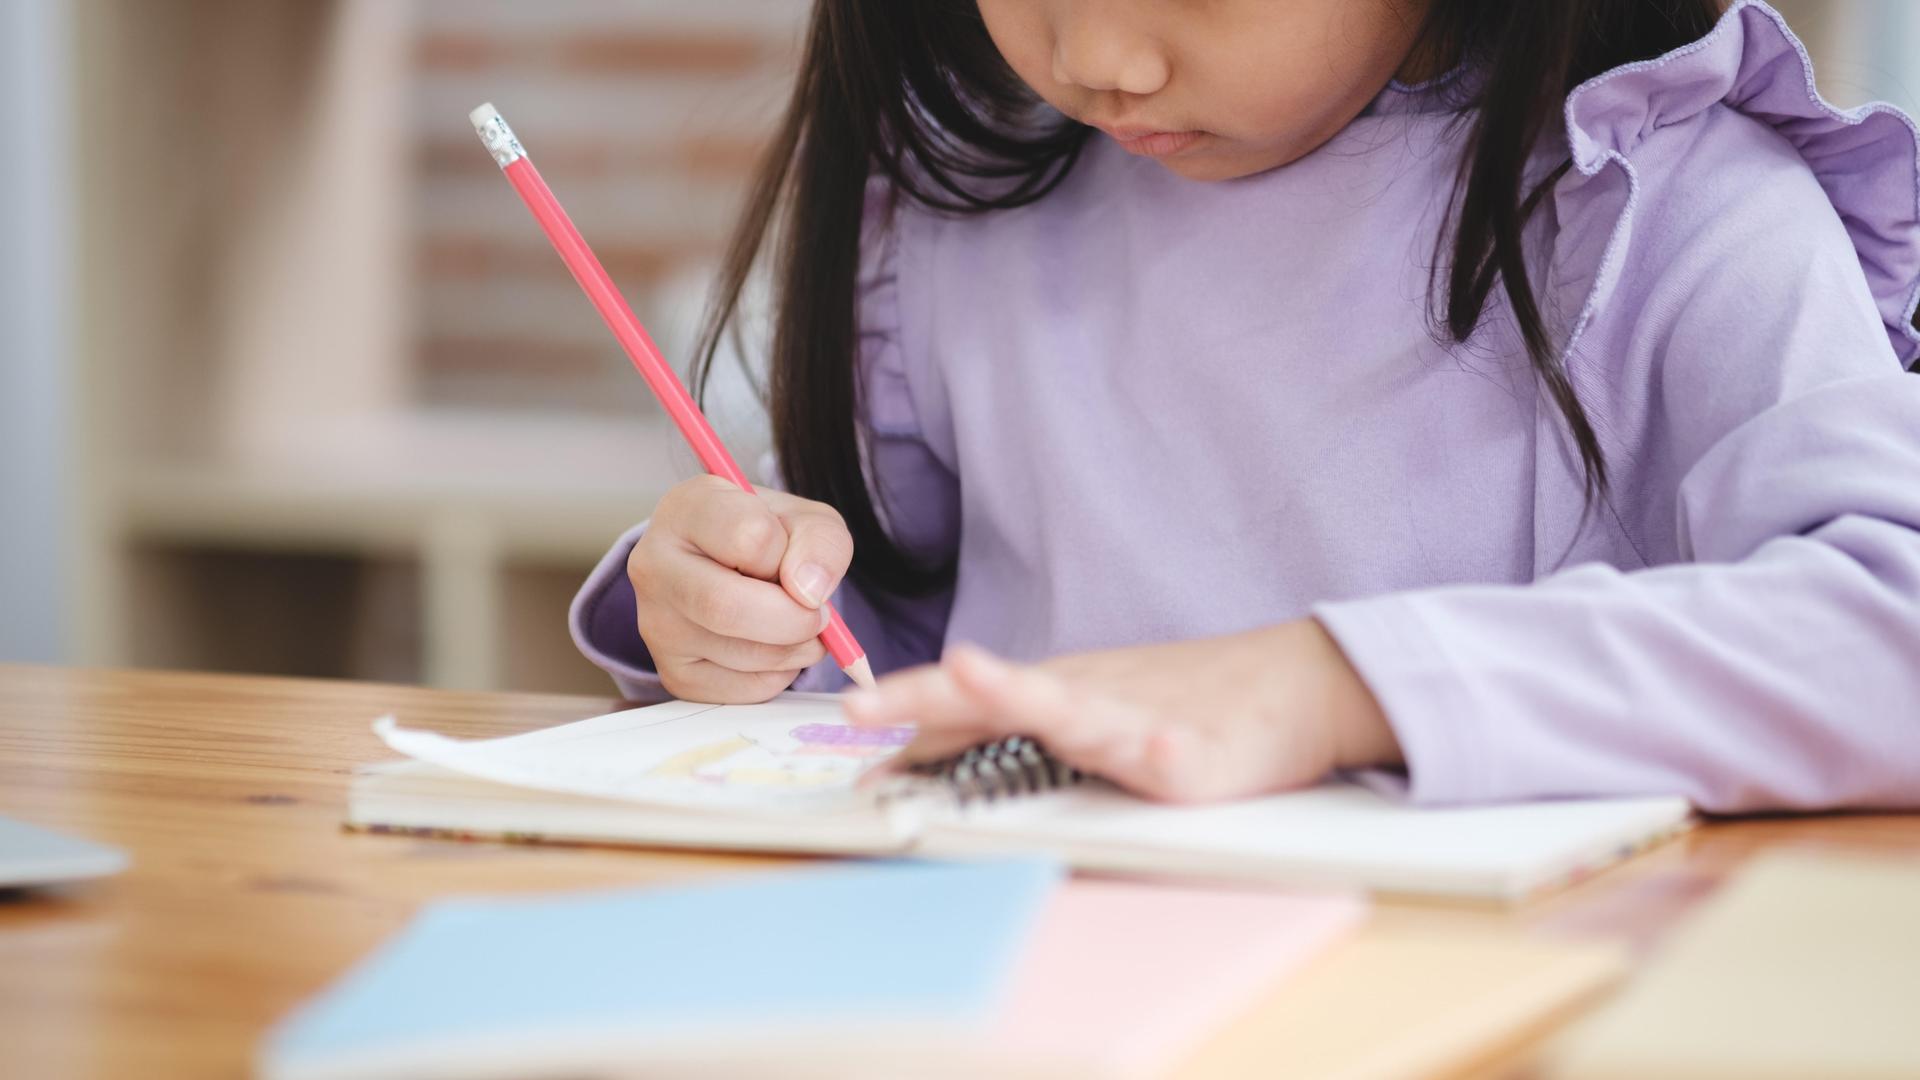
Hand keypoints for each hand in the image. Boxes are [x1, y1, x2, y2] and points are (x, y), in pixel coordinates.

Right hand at [628, 475, 851, 702]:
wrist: (734, 568)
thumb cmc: (770, 537)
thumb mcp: (806, 521)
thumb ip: (820, 542)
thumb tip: (809, 593)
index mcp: (686, 509)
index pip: (749, 538)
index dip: (791, 556)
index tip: (797, 561)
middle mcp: (654, 565)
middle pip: (725, 607)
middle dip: (794, 619)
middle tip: (819, 616)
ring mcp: (656, 624)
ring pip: (740, 654)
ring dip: (796, 648)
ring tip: (801, 626)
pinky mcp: (674, 673)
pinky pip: (742, 689)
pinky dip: (780, 675)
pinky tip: (774, 647)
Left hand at [843, 621, 1400, 802]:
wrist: (1288, 685)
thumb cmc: (1180, 700)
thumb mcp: (1083, 711)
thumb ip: (1008, 728)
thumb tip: (919, 746)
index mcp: (1054, 695)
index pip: (966, 706)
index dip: (904, 715)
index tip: (846, 733)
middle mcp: (1084, 701)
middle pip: (997, 693)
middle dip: (929, 697)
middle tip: (864, 708)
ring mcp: (1138, 723)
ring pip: (1074, 709)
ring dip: (1021, 694)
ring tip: (974, 677)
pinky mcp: (1194, 757)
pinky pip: (1174, 750)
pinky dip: (1163, 744)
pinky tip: (1157, 746)